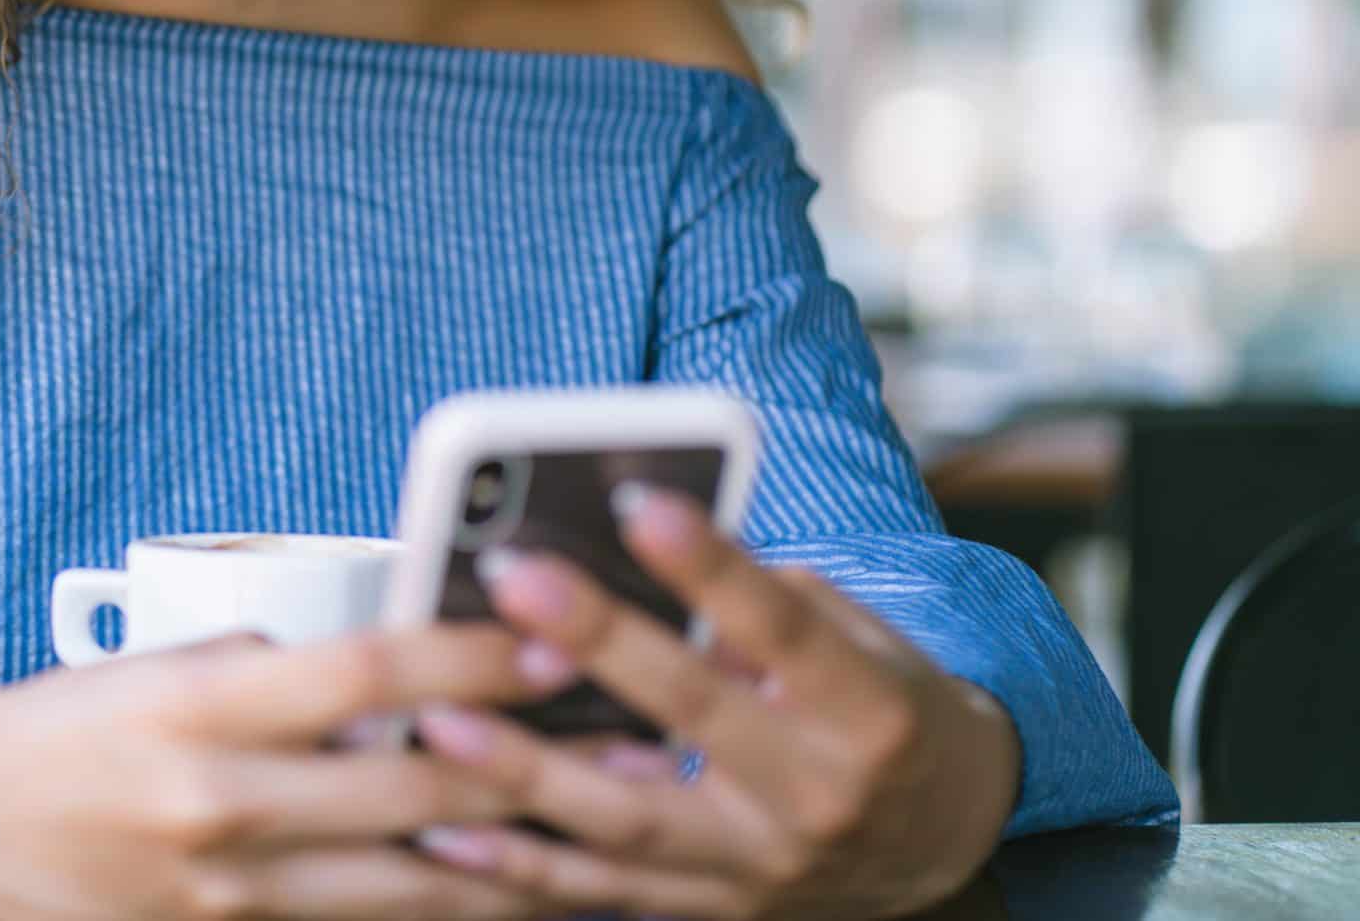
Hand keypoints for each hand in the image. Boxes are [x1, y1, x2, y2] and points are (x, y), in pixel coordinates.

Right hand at [0, 623, 588, 920]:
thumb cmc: (68, 719)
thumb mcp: (164, 661)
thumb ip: (275, 666)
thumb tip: (401, 671)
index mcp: (200, 700)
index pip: (362, 673)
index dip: (470, 660)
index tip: (553, 641)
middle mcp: (217, 799)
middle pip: (409, 790)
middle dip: (533, 771)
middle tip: (637, 753)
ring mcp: (224, 887)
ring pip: (405, 884)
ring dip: (515, 860)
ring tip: (608, 839)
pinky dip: (438, 907)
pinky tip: (505, 891)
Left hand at [406, 485, 1022, 919]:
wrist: (942, 840)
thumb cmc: (882, 708)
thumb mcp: (862, 642)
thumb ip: (764, 602)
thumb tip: (649, 544)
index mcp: (868, 715)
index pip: (783, 629)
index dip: (712, 567)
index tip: (638, 504)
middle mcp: (818, 798)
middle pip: (696, 716)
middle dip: (599, 643)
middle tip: (513, 576)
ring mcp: (760, 869)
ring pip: (631, 823)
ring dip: (527, 772)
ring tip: (442, 718)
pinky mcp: (712, 911)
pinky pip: (601, 897)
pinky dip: (517, 867)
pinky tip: (444, 829)